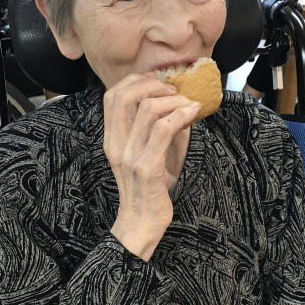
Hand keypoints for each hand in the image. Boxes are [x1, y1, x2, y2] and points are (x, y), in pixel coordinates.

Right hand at [104, 74, 200, 259]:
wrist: (141, 223)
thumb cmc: (149, 190)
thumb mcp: (149, 155)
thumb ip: (158, 131)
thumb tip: (180, 107)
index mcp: (112, 140)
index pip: (111, 97)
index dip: (134, 81)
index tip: (158, 83)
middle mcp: (116, 145)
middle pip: (123, 95)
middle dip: (152, 85)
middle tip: (174, 91)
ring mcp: (130, 155)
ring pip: (148, 108)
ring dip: (173, 100)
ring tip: (188, 104)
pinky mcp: (148, 167)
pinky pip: (164, 130)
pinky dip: (181, 115)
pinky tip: (193, 114)